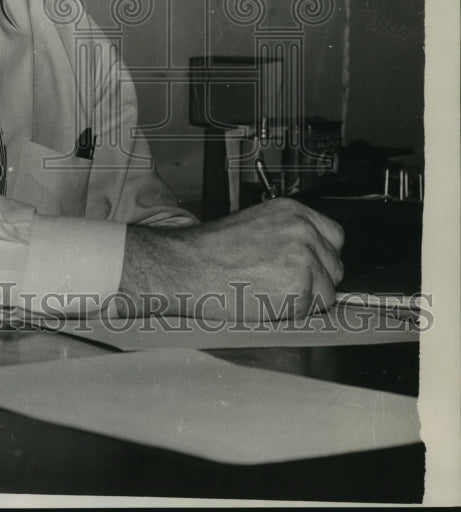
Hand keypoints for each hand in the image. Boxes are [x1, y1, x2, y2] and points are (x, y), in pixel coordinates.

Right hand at [120, 198, 344, 321]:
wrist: (188, 266)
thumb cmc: (211, 250)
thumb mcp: (255, 224)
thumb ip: (287, 235)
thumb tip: (308, 255)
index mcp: (292, 211)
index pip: (335, 236)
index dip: (322, 255)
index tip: (312, 267)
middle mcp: (303, 231)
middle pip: (334, 265)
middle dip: (317, 279)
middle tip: (284, 284)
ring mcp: (305, 258)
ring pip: (327, 291)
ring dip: (307, 298)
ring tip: (272, 292)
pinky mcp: (300, 287)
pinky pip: (312, 309)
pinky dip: (294, 312)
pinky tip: (267, 301)